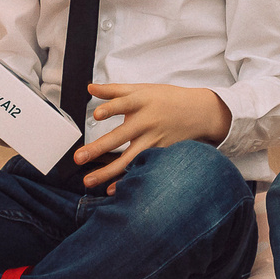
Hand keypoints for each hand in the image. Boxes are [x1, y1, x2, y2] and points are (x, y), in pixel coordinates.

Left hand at [72, 84, 231, 190]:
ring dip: (108, 172)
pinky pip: (141, 168)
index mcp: (142, 102)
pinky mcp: (161, 153)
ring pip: (129, 159)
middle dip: (98, 148)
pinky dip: (128, 179)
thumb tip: (89, 88)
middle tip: (79, 158)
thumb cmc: (166, 99)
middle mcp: (147, 122)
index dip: (111, 109)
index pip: (124, 104)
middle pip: (121, 137)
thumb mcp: (143, 90)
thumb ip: (114, 90)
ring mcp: (154, 140)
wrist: (199, 112)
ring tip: (88, 181)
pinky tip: (113, 189)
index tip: (96, 115)